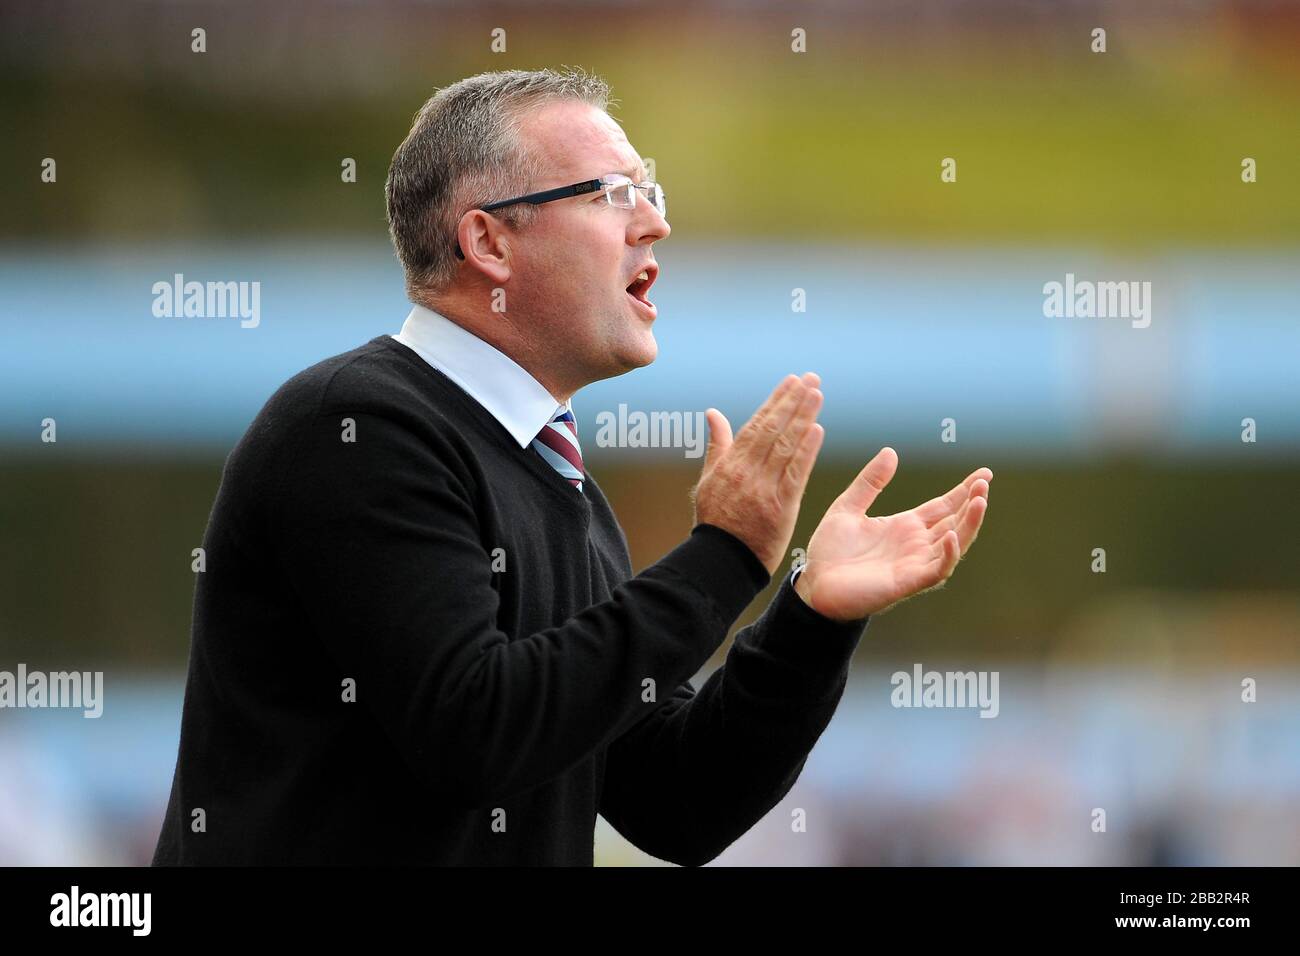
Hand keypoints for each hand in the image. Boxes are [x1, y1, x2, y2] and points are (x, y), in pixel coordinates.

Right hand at [691, 373, 824, 574]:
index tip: (791, 381)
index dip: (776, 401)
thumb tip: (713, 413)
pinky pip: (795, 475)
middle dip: (793, 401)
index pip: (757, 424)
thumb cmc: (716, 521)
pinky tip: (817, 431)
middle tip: (811, 379)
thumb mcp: (709, 480)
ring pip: (786, 447)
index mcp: (730, 464)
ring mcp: (764, 489)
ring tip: (817, 394)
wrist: (722, 561)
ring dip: (803, 418)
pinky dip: (806, 452)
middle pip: (774, 430)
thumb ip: (717, 445)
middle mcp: (747, 472)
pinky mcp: (780, 508)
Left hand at [794, 448, 990, 620]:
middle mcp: (916, 544)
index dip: (964, 491)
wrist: (813, 584)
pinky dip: (949, 554)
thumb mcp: (847, 507)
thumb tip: (891, 451)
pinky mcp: (907, 582)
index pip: (944, 506)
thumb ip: (870, 482)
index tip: (985, 474)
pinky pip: (937, 570)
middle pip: (955, 521)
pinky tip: (953, 535)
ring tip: (980, 501)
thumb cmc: (830, 552)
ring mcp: (914, 563)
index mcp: (906, 526)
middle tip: (984, 483)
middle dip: (973, 503)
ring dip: (970, 524)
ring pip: (955, 544)